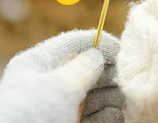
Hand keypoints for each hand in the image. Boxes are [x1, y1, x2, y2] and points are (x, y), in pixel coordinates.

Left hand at [0, 30, 123, 122]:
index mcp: (38, 64)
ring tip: (118, 101)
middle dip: (107, 73)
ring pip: (92, 95)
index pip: (72, 43)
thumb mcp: (59, 85)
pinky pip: (93, 117)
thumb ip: (84, 67)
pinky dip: (106, 116)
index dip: (99, 42)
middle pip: (85, 70)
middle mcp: (48, 84)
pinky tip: (115, 116)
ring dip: (110, 96)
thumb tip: (97, 56)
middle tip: (125, 79)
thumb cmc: (32, 114)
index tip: (124, 49)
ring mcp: (58, 109)